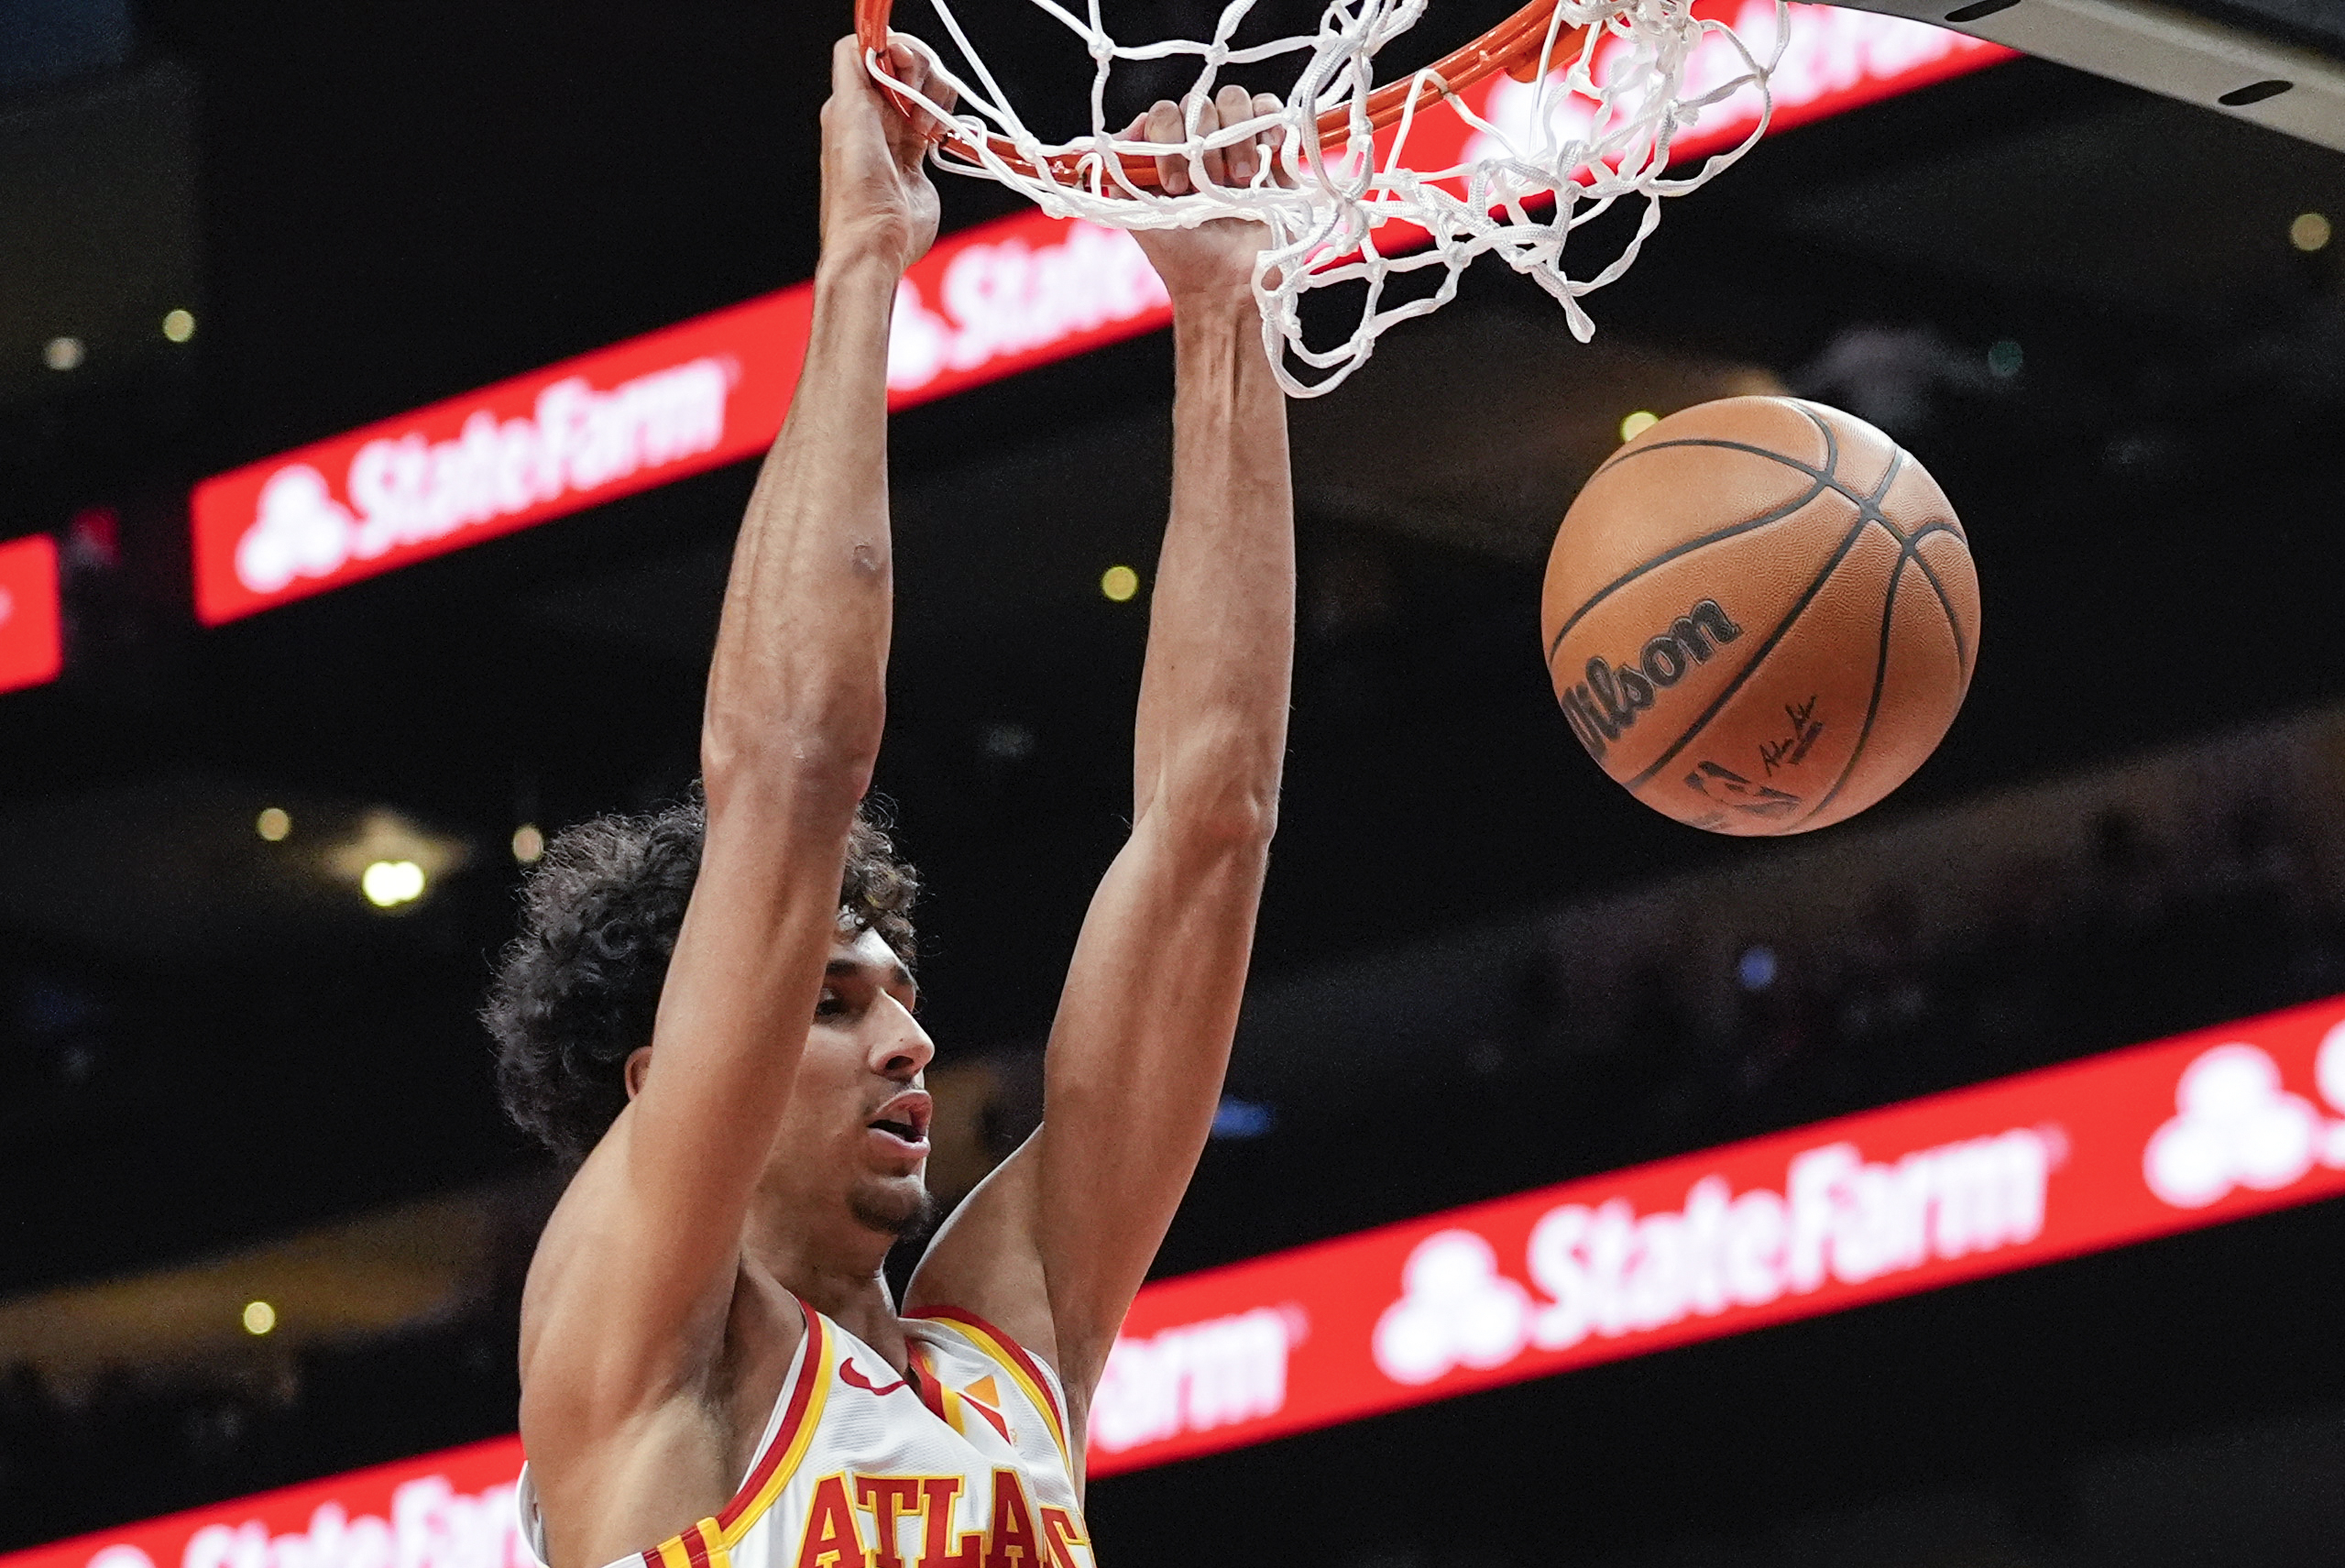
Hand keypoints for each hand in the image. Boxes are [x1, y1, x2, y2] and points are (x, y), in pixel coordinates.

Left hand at [819, 34, 954, 274]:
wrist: (876, 241)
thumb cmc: (857, 186)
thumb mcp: (848, 115)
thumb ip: (854, 68)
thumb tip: (869, 39)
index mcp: (849, 102)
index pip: (871, 51)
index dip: (894, 49)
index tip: (907, 64)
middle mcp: (870, 116)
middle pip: (903, 68)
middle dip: (920, 75)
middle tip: (918, 103)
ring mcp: (894, 136)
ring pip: (923, 94)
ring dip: (935, 100)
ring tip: (926, 129)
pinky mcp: (916, 159)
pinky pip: (934, 122)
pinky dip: (943, 121)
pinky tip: (936, 137)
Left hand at [1126, 87, 1285, 304]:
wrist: (1226, 286)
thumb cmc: (1181, 256)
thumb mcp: (1136, 215)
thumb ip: (1119, 174)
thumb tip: (1119, 134)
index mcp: (1167, 152)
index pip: (1163, 114)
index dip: (1167, 140)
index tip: (1174, 185)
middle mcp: (1200, 142)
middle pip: (1200, 102)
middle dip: (1203, 143)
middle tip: (1209, 186)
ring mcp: (1237, 143)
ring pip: (1235, 101)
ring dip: (1237, 137)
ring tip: (1241, 181)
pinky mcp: (1272, 152)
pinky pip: (1271, 112)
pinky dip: (1270, 123)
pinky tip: (1267, 153)